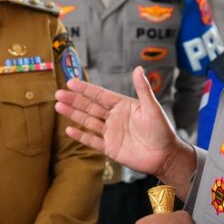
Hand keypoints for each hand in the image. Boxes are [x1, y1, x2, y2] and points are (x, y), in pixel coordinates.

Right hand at [55, 66, 184, 177]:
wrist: (166, 155)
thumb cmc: (162, 130)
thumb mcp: (152, 108)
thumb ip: (143, 89)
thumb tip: (138, 68)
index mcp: (122, 105)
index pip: (100, 95)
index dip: (85, 89)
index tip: (71, 82)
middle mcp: (113, 117)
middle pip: (90, 107)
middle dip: (74, 101)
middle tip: (58, 94)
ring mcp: (110, 132)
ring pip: (88, 121)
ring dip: (73, 114)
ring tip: (58, 107)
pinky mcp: (110, 147)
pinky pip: (92, 141)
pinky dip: (81, 136)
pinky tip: (69, 129)